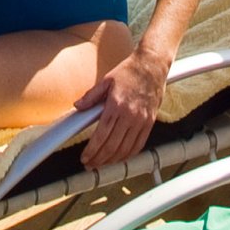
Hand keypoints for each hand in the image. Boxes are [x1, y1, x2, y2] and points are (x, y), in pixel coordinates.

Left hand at [77, 47, 167, 167]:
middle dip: (99, 159)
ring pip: (125, 149)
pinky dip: (128, 155)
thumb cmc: (129, 71)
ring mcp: (141, 120)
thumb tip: (77, 106)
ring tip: (102, 163)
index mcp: (116, 105)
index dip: (92, 150)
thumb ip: (91, 96)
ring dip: (112, 160)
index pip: (101, 135)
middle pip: (112, 146)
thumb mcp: (107, 80)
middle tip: (90, 164)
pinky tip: (120, 157)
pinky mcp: (150, 122)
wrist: (152, 65)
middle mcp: (130, 115)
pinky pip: (139, 145)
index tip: (85, 157)